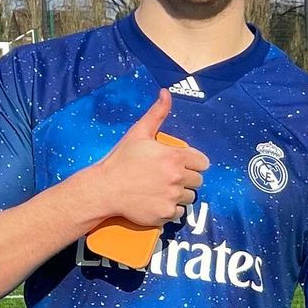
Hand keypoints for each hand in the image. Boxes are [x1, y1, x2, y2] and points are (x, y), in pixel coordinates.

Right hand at [93, 89, 209, 226]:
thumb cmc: (121, 160)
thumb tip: (166, 93)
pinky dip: (172, 209)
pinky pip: (180, 213)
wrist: (104, 189)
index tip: (184, 164)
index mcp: (175, 157)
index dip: (194, 163)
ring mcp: (172, 197)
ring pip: (190, 197)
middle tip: (169, 177)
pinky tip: (158, 201)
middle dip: (187, 178)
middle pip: (198, 181)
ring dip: (180, 194)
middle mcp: (177, 178)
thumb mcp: (139, 133)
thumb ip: (157, 113)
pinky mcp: (166, 214)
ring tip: (163, 189)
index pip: (203, 163)